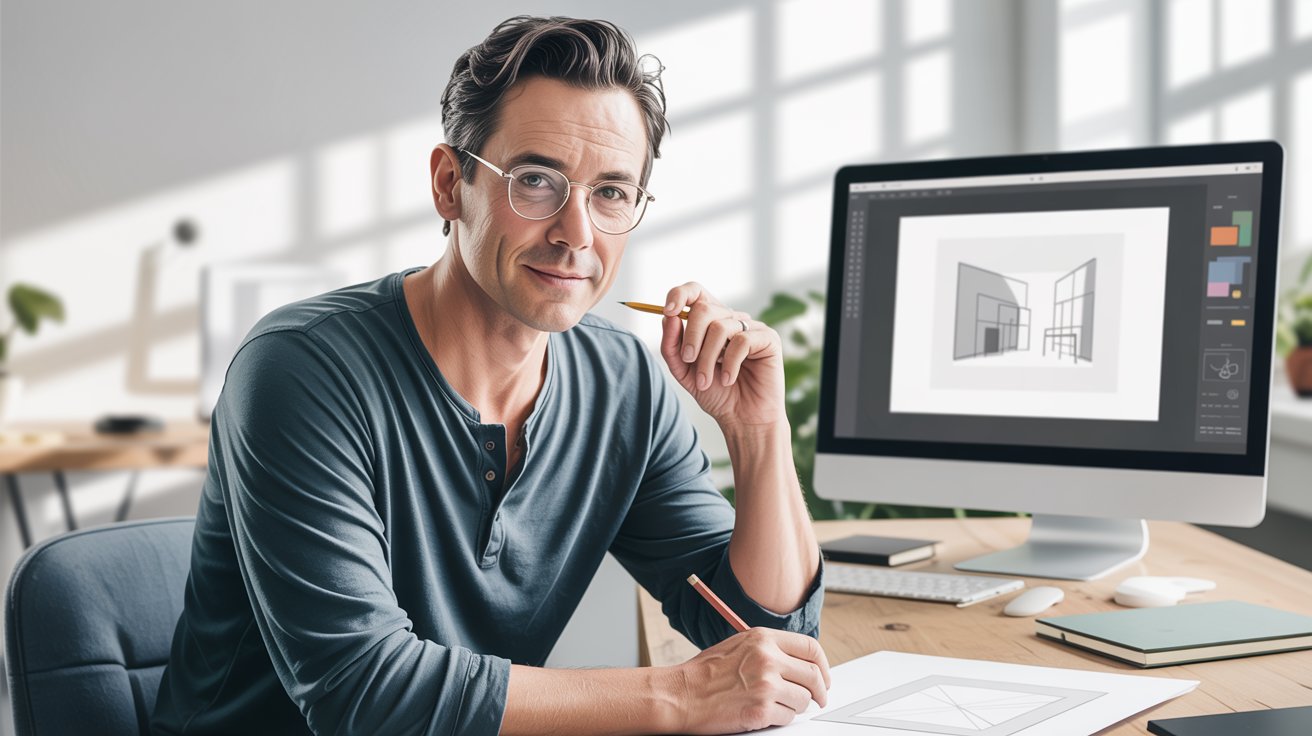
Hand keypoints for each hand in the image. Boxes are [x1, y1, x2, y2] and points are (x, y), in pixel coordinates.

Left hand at [659, 282, 784, 428]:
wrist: (742, 419)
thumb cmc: (715, 393)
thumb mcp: (684, 370)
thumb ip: (672, 345)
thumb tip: (668, 317)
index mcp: (710, 322)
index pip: (695, 293)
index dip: (679, 295)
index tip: (667, 311)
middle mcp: (731, 319)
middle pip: (704, 309)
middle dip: (691, 337)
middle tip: (688, 360)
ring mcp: (751, 327)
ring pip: (721, 327)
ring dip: (707, 358)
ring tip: (706, 381)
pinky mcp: (768, 338)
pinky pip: (742, 341)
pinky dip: (730, 364)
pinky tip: (728, 379)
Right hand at [674, 628, 830, 733]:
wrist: (682, 695)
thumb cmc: (705, 673)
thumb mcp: (739, 646)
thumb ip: (769, 649)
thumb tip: (799, 663)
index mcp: (763, 639)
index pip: (810, 647)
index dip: (822, 665)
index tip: (822, 677)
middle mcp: (767, 659)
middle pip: (813, 675)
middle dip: (819, 691)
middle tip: (817, 699)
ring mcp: (765, 685)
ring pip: (803, 700)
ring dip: (795, 706)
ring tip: (776, 705)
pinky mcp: (760, 710)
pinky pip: (787, 718)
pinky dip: (779, 719)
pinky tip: (763, 713)